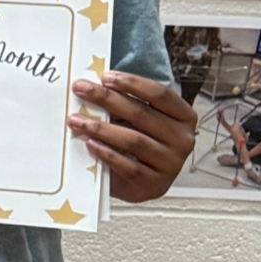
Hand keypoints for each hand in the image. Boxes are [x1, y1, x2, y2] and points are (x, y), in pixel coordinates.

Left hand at [71, 69, 197, 202]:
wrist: (141, 184)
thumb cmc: (139, 145)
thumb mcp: (139, 123)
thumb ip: (125, 106)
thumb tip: (92, 87)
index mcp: (184, 117)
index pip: (160, 94)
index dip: (133, 83)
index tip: (105, 77)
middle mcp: (183, 139)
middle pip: (142, 114)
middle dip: (107, 99)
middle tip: (80, 89)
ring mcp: (171, 163)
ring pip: (134, 140)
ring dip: (101, 128)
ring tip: (76, 120)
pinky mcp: (154, 184)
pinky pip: (128, 166)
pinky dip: (107, 154)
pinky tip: (90, 144)